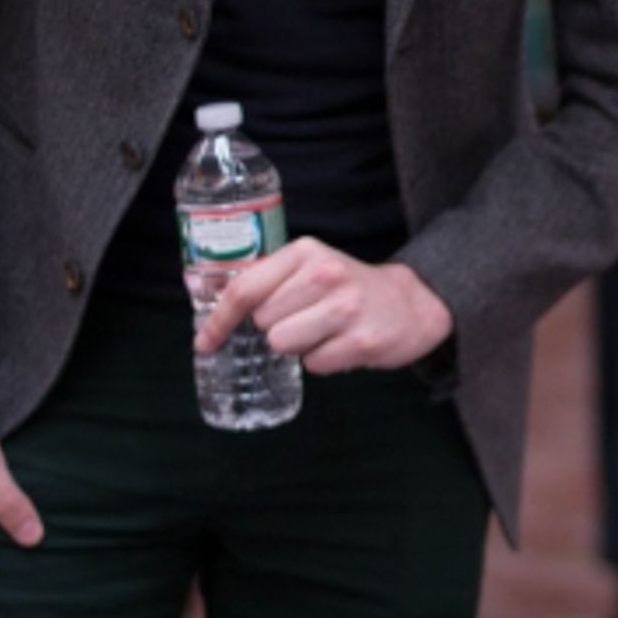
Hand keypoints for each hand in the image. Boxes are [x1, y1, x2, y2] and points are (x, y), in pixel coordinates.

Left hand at [194, 239, 453, 374]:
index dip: (219, 320)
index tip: (206, 342)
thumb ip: (268, 281)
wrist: (411, 304)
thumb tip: (210, 307)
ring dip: (297, 346)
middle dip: (274, 328)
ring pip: (283, 344)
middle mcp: (325, 274)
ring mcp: (346, 308)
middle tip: (304, 320)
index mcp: (305, 252)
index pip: (245, 289)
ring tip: (322, 333)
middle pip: (263, 322)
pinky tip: (341, 345)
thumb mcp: (310, 267)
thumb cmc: (348, 288)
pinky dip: (322, 361)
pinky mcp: (363, 340)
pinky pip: (314, 364)